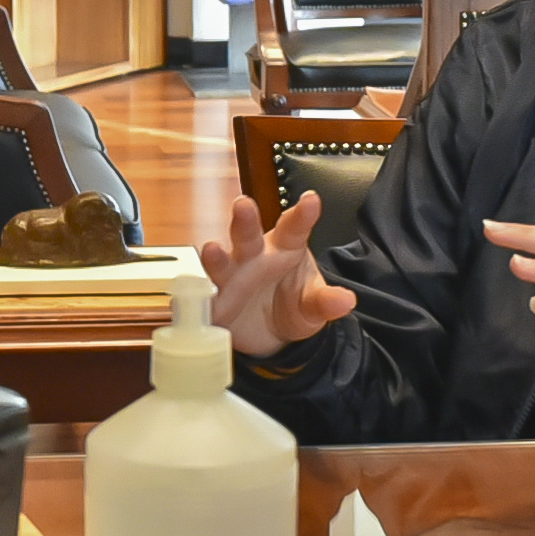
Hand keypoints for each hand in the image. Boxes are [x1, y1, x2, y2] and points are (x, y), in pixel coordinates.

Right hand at [198, 193, 358, 357]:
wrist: (272, 335)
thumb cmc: (294, 304)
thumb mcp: (314, 305)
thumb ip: (326, 301)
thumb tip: (346, 301)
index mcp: (284, 248)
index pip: (294, 228)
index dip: (302, 214)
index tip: (311, 200)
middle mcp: (253, 257)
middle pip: (248, 235)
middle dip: (244, 220)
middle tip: (243, 205)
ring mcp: (230, 278)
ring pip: (221, 263)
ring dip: (215, 256)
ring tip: (211, 249)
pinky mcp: (214, 303)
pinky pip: (200, 298)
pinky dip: (193, 296)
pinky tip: (188, 293)